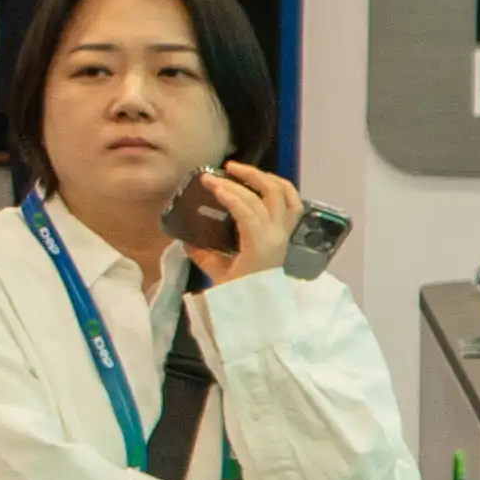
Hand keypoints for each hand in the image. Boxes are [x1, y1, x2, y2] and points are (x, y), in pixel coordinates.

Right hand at [172, 164, 304, 289]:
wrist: (264, 309)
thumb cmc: (241, 294)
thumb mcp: (217, 275)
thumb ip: (203, 254)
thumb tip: (187, 239)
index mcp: (260, 244)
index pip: (248, 210)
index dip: (229, 193)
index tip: (210, 183)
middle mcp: (277, 233)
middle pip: (267, 194)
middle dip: (245, 177)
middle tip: (222, 171)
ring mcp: (285, 231)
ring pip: (283, 193)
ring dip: (264, 177)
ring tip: (242, 170)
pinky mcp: (287, 231)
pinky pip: (292, 202)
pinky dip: (280, 187)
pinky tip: (265, 180)